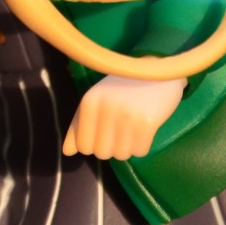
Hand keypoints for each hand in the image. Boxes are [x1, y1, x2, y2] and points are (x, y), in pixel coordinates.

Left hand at [61, 74, 185, 159]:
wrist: (158, 69)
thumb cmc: (123, 87)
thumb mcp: (97, 99)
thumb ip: (79, 124)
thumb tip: (67, 152)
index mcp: (89, 102)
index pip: (83, 146)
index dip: (95, 145)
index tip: (105, 133)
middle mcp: (105, 108)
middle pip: (102, 153)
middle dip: (113, 147)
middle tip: (122, 131)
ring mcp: (126, 115)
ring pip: (122, 155)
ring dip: (129, 147)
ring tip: (134, 128)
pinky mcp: (147, 122)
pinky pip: (140, 152)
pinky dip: (142, 146)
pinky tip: (145, 129)